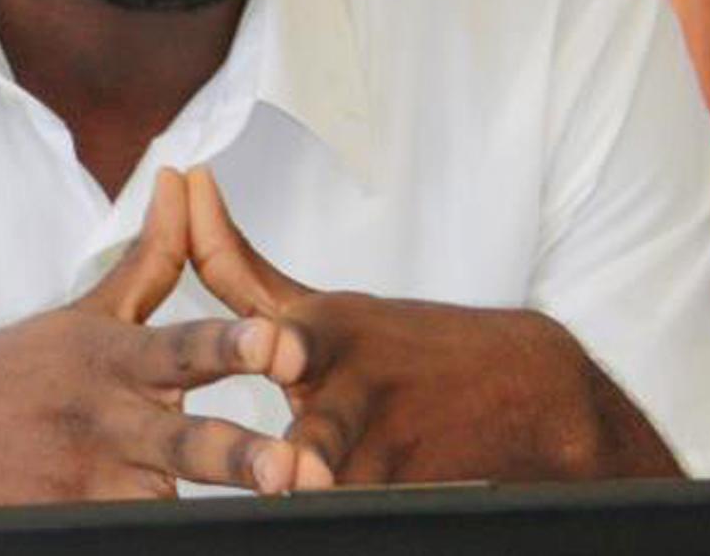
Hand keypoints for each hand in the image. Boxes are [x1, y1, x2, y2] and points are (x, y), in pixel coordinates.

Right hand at [0, 169, 311, 507]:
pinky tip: (179, 541)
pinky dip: (147, 539)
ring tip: (268, 525)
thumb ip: (152, 260)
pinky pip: (123, 540)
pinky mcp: (63, 529)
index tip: (274, 343)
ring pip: (161, 507)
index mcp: (114, 360)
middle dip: (238, 457)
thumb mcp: (83, 315)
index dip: (230, 347)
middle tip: (288, 468)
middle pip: (185, 443)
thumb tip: (185, 181)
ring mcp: (86, 486)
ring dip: (193, 513)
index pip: (182, 347)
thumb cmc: (5, 374)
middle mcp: (106, 422)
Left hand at [184, 167, 681, 485]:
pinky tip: (326, 526)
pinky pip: (376, 509)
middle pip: (331, 422)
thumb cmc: (398, 344)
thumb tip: (188, 187)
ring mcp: (391, 443)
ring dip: (339, 490)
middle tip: (303, 468)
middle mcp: (358, 386)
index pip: (295, 329)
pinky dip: (355, 512)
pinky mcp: (416, 489)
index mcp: (326, 333)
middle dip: (319, 442)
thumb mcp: (320, 305)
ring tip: (319, 494)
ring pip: (353, 482)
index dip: (282, 341)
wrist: (521, 386)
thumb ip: (241, 265)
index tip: (278, 355)